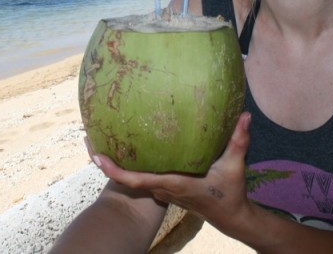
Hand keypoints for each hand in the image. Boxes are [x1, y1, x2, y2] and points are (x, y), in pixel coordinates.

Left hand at [87, 112, 252, 230]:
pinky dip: (130, 164)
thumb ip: (238, 140)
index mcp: (173, 183)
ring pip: (133, 177)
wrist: (230, 217)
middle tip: (88, 138)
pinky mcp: (165, 188)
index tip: (97, 157)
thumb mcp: (235, 166)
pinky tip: (126, 146)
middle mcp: (163, 187)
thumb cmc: (230, 193)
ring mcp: (162, 189)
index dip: (115, 171)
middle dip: (107, 161)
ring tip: (100, 137)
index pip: (137, 180)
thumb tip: (244, 115)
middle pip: (127, 177)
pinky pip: (141, 176)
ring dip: (116, 162)